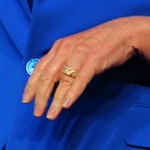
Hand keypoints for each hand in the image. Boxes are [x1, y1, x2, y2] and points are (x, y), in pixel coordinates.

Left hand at [22, 16, 149, 119]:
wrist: (124, 33)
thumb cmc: (100, 44)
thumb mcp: (76, 49)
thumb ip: (63, 62)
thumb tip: (51, 84)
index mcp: (60, 46)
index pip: (40, 67)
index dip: (31, 84)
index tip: (25, 100)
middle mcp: (66, 48)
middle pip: (47, 75)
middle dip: (40, 96)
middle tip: (36, 113)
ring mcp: (80, 54)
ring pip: (62, 80)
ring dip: (55, 100)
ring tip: (51, 115)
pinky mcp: (94, 60)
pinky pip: (80, 79)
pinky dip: (72, 93)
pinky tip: (67, 105)